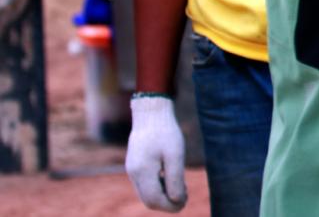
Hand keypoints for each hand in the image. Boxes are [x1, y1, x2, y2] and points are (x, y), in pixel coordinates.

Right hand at [126, 94, 186, 210]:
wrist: (150, 113)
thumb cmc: (166, 132)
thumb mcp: (175, 155)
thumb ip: (175, 179)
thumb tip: (176, 200)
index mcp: (142, 172)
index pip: (154, 200)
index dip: (170, 205)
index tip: (185, 200)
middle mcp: (134, 174)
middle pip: (149, 201)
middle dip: (167, 203)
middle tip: (185, 194)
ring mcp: (132, 170)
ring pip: (147, 194)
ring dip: (164, 195)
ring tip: (181, 185)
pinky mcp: (135, 166)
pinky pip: (145, 185)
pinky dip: (159, 187)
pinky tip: (172, 177)